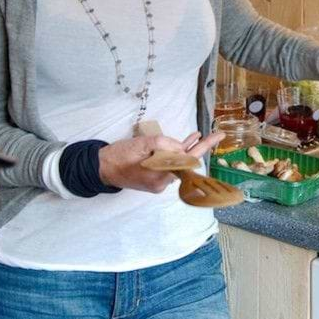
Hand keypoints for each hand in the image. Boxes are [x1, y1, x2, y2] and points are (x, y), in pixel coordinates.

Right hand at [98, 130, 223, 192]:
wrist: (100, 168)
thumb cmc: (120, 155)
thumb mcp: (144, 143)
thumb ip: (166, 145)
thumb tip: (182, 149)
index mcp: (162, 174)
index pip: (189, 159)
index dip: (205, 146)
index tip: (218, 136)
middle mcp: (163, 182)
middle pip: (186, 163)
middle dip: (199, 147)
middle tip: (215, 135)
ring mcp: (159, 183)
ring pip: (178, 163)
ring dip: (187, 149)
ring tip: (197, 135)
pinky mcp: (154, 179)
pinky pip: (170, 166)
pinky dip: (177, 154)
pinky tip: (184, 143)